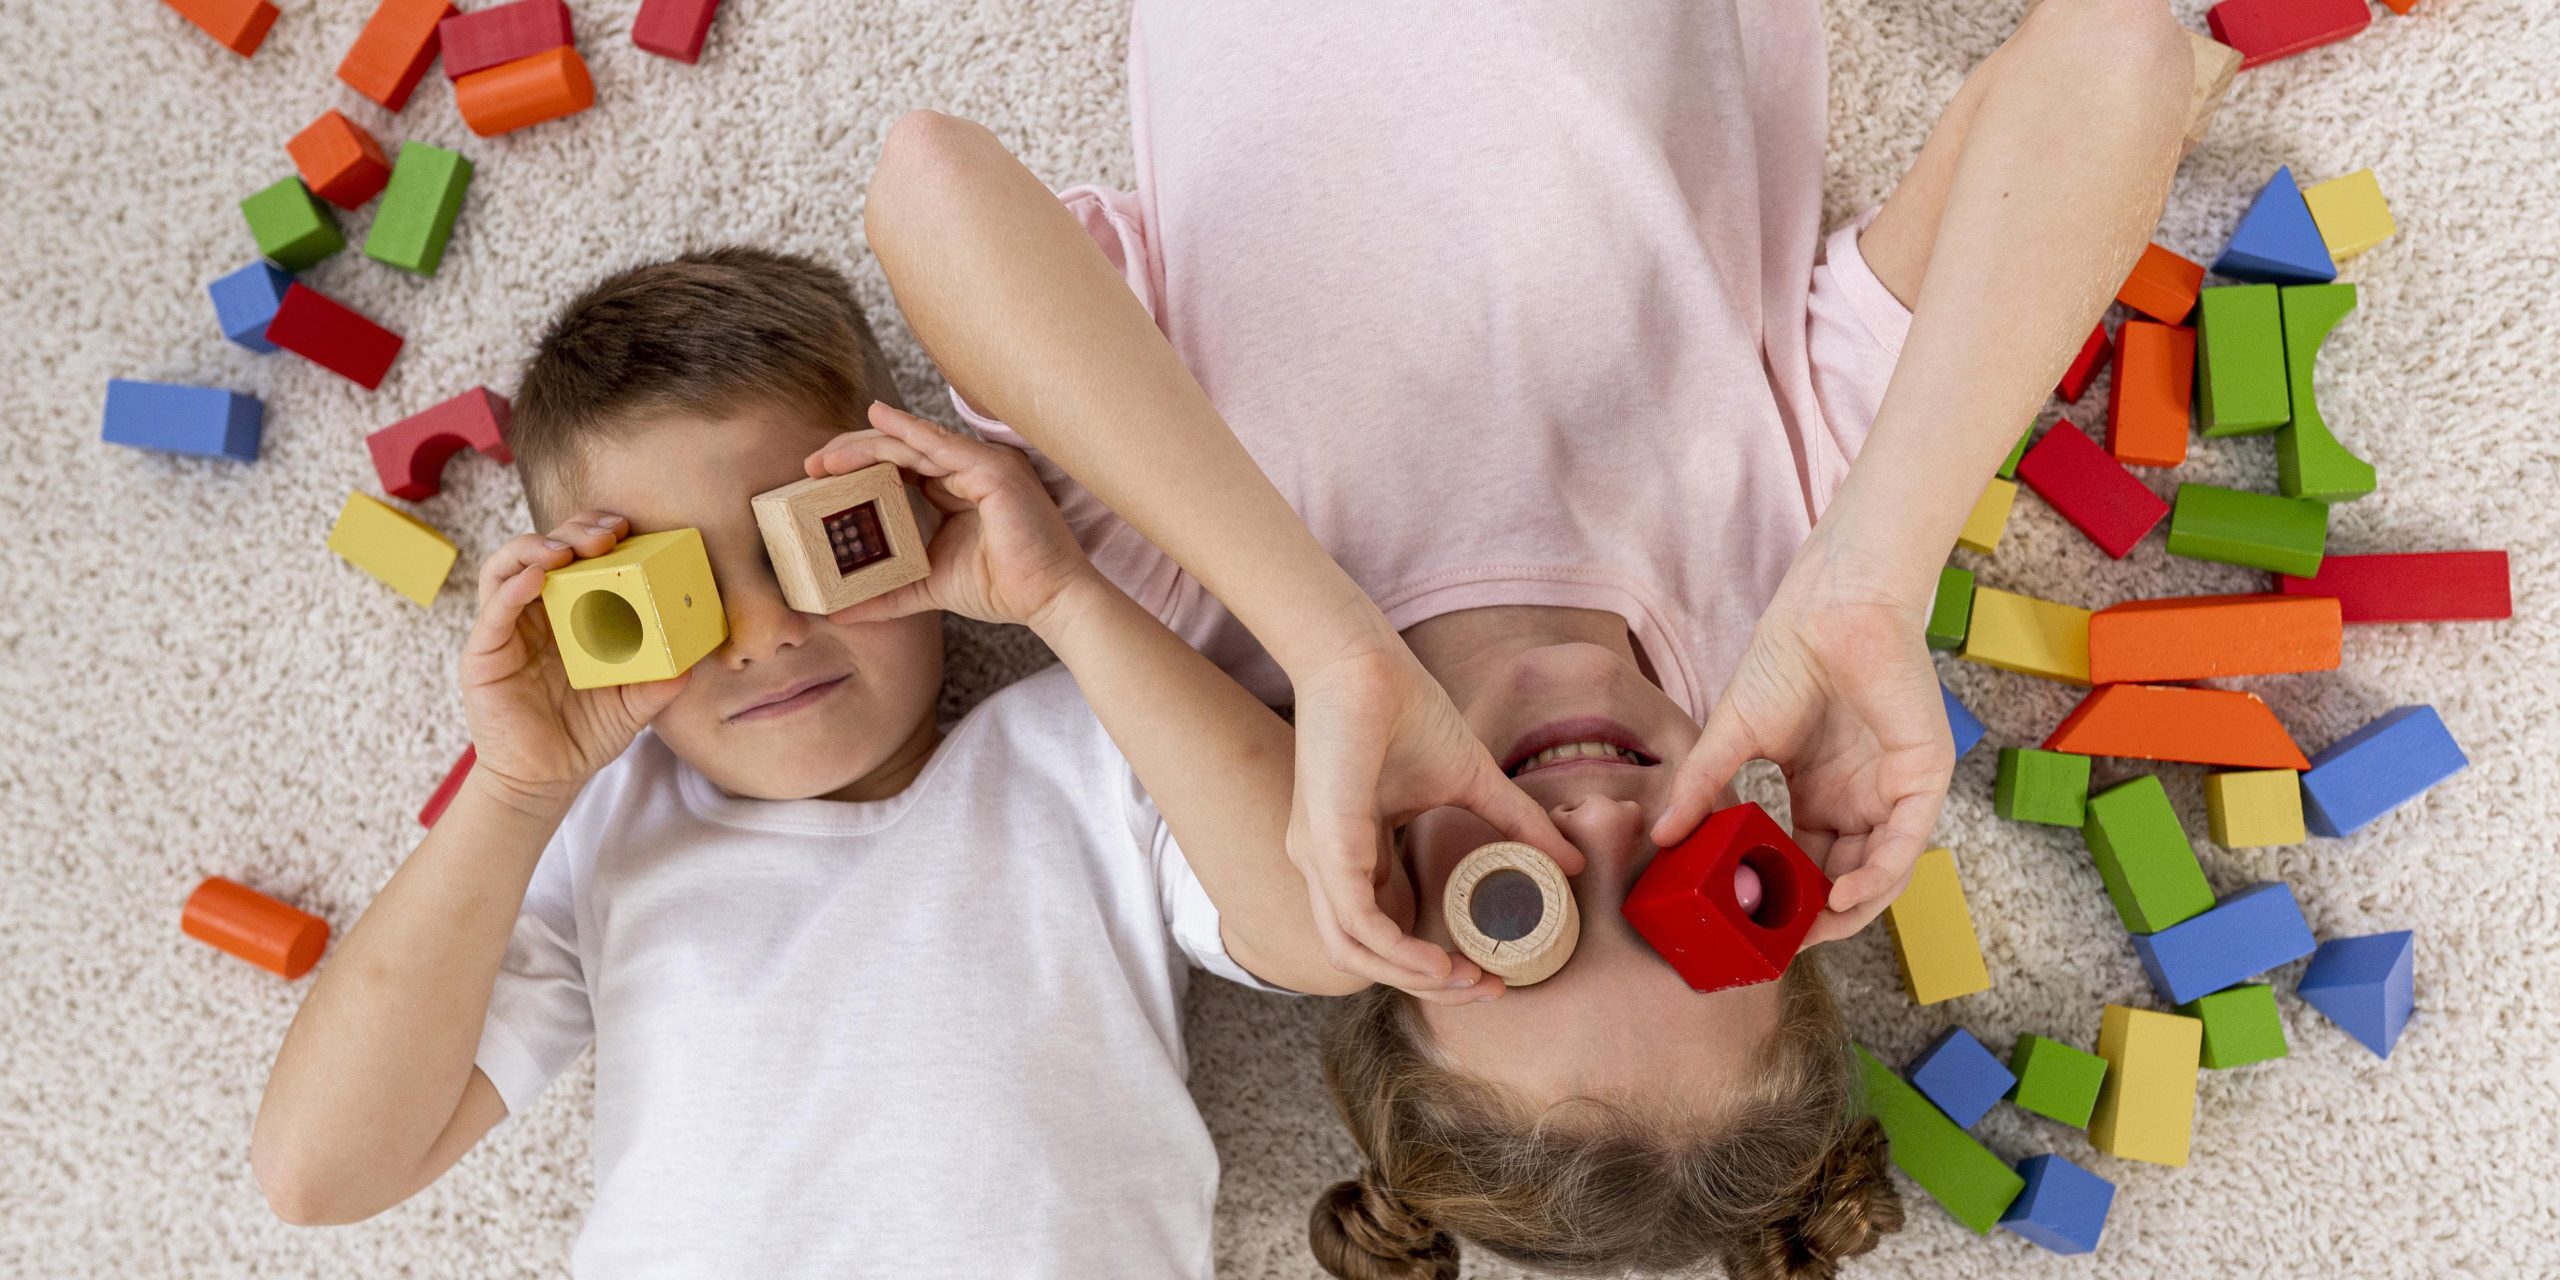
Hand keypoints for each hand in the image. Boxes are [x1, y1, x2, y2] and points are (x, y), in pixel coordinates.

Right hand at [461, 513, 695, 816]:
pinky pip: (493, 609)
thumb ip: (661, 683)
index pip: (577, 556)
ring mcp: (506, 628)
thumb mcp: (634, 704)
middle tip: (608, 533)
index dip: (596, 534)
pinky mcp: (484, 652)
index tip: (628, 528)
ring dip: (538, 547)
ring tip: (569, 549)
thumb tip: (694, 662)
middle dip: (574, 531)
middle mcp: (535, 612)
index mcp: (570, 613)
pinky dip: (513, 587)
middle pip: (544, 550)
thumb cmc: (585, 733)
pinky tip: (538, 577)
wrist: (545, 779)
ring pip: (508, 566)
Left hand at [805, 404, 1100, 631]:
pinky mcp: (993, 470)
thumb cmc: (1004, 588)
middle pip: (901, 449)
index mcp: (960, 489)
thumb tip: (841, 611)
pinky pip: (940, 445)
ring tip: (827, 457)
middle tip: (812, 464)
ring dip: (866, 446)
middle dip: (853, 453)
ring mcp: (984, 465)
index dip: (860, 468)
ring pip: (913, 444)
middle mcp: (972, 469)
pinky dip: (906, 431)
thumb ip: (888, 594)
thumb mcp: (930, 586)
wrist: (1050, 600)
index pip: (901, 467)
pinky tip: (876, 422)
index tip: (818, 479)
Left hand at [1287, 633, 1583, 1003]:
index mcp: (1351, 852)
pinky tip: (1439, 962)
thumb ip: (1516, 823)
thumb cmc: (1405, 708)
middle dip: (1429, 984)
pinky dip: (1397, 952)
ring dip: (1413, 979)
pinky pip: (1355, 923)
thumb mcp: (1472, 780)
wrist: (1364, 658)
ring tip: (1467, 980)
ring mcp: (1318, 858)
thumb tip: (1574, 861)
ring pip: (1353, 953)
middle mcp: (1325, 864)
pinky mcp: (1325, 845)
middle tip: (1487, 988)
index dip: (1432, 961)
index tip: (1489, 970)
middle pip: (1365, 957)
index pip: (1382, 931)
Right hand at [1650, 541, 1952, 946]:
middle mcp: (1861, 801)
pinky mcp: (1922, 778)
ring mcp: (1894, 792)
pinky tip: (1843, 899)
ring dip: (1848, 911)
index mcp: (1822, 796)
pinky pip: (1905, 844)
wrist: (1828, 611)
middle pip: (1845, 879)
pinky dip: (1877, 878)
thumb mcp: (1730, 738)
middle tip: (1781, 945)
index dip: (1784, 901)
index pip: (1807, 865)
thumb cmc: (1785, 661)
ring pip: (1880, 872)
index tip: (1753, 930)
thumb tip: (1660, 837)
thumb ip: (1701, 789)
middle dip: (1816, 918)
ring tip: (1810, 932)